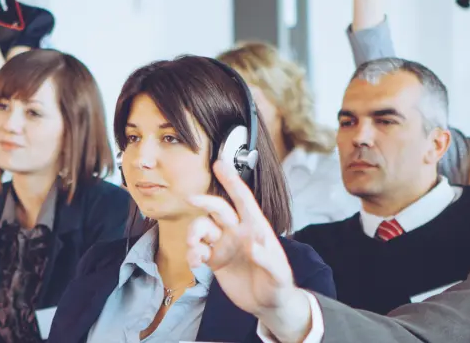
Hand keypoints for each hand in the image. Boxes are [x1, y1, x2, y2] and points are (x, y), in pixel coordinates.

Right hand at [187, 160, 311, 341]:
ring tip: (194, 248)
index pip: (243, 200)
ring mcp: (224, 245)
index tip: (220, 164)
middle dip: (204, 201)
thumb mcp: (278, 275)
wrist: (268, 305)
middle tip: (191, 199)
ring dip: (194, 233)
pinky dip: (192, 254)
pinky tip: (194, 263)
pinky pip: (198, 250)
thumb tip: (253, 244)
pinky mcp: (215, 260)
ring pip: (203, 228)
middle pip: (217, 208)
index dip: (232, 181)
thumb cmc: (278, 286)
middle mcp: (237, 232)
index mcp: (255, 228)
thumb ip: (267, 259)